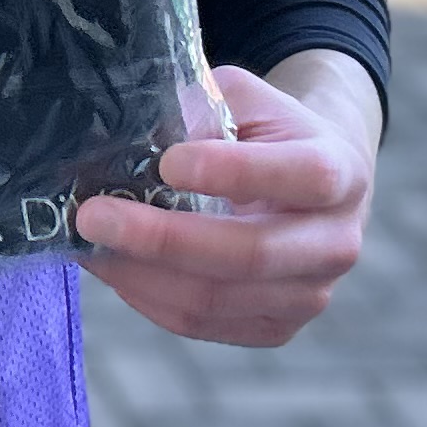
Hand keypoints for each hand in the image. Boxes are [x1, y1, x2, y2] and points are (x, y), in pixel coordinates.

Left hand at [74, 53, 377, 348]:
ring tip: (88, 241)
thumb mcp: (245, 99)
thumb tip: (137, 146)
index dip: (232, 172)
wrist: (314, 182)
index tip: (168, 162)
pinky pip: (199, 324)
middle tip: (92, 214)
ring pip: (215, 299)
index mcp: (339, 171)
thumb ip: (201, 111)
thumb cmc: (268, 133)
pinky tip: (113, 264)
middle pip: (250, 254)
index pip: (301, 175)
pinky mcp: (275, 328)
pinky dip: (145, 296)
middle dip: (162, 239)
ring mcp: (310, 295)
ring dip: (140, 274)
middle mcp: (335, 242)